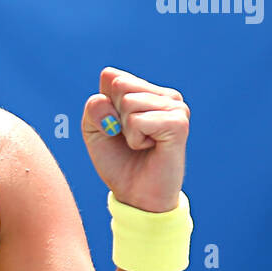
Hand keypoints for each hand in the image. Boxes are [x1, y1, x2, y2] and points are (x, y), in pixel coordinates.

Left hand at [81, 67, 188, 212]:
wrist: (136, 194)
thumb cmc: (117, 160)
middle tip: (129, 137)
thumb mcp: (93, 129)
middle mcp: (164, 94)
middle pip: (119, 85)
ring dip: (125, 130)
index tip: (114, 127)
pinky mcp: (179, 123)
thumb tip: (110, 96)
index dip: (102, 106)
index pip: (110, 76)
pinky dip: (135, 139)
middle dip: (113, 116)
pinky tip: (150, 147)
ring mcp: (176, 106)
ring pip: (128, 102)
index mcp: (146, 90)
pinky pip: (137, 120)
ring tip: (141, 143)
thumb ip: (94, 106)